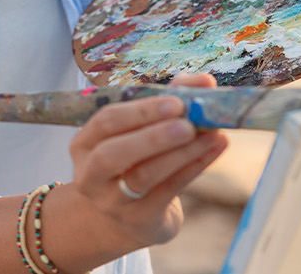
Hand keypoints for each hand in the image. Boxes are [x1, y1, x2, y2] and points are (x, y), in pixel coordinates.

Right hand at [57, 74, 228, 252]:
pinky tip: (216, 148)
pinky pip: (169, 189)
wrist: (129, 217)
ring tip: (211, 133)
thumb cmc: (134, 160)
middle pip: (112, 155)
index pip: (105, 122)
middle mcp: (90, 174)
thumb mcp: (141, 129)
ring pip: (143, 176)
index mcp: (84, 144)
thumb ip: (169, 100)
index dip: (140, 111)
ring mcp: (113, 201)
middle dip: (152, 136)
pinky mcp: (140, 218)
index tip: (176, 101)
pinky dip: (195, 166)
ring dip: (180, 153)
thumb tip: (204, 82)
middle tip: (188, 123)